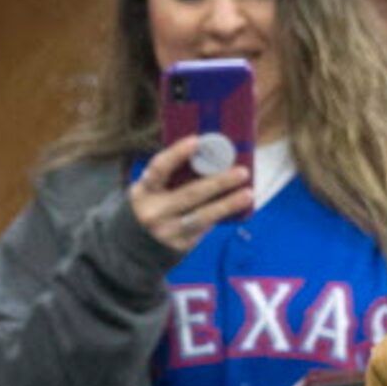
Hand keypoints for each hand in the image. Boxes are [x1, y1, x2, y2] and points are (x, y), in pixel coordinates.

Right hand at [127, 136, 253, 252]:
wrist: (138, 244)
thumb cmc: (155, 203)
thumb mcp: (153, 188)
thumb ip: (174, 174)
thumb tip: (210, 152)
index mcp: (144, 191)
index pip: (159, 169)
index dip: (176, 154)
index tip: (196, 140)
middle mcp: (153, 212)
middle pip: (190, 194)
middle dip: (219, 182)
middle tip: (242, 172)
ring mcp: (167, 232)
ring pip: (202, 216)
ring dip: (228, 204)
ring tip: (248, 193)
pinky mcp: (181, 245)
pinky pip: (205, 228)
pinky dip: (222, 215)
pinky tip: (238, 207)